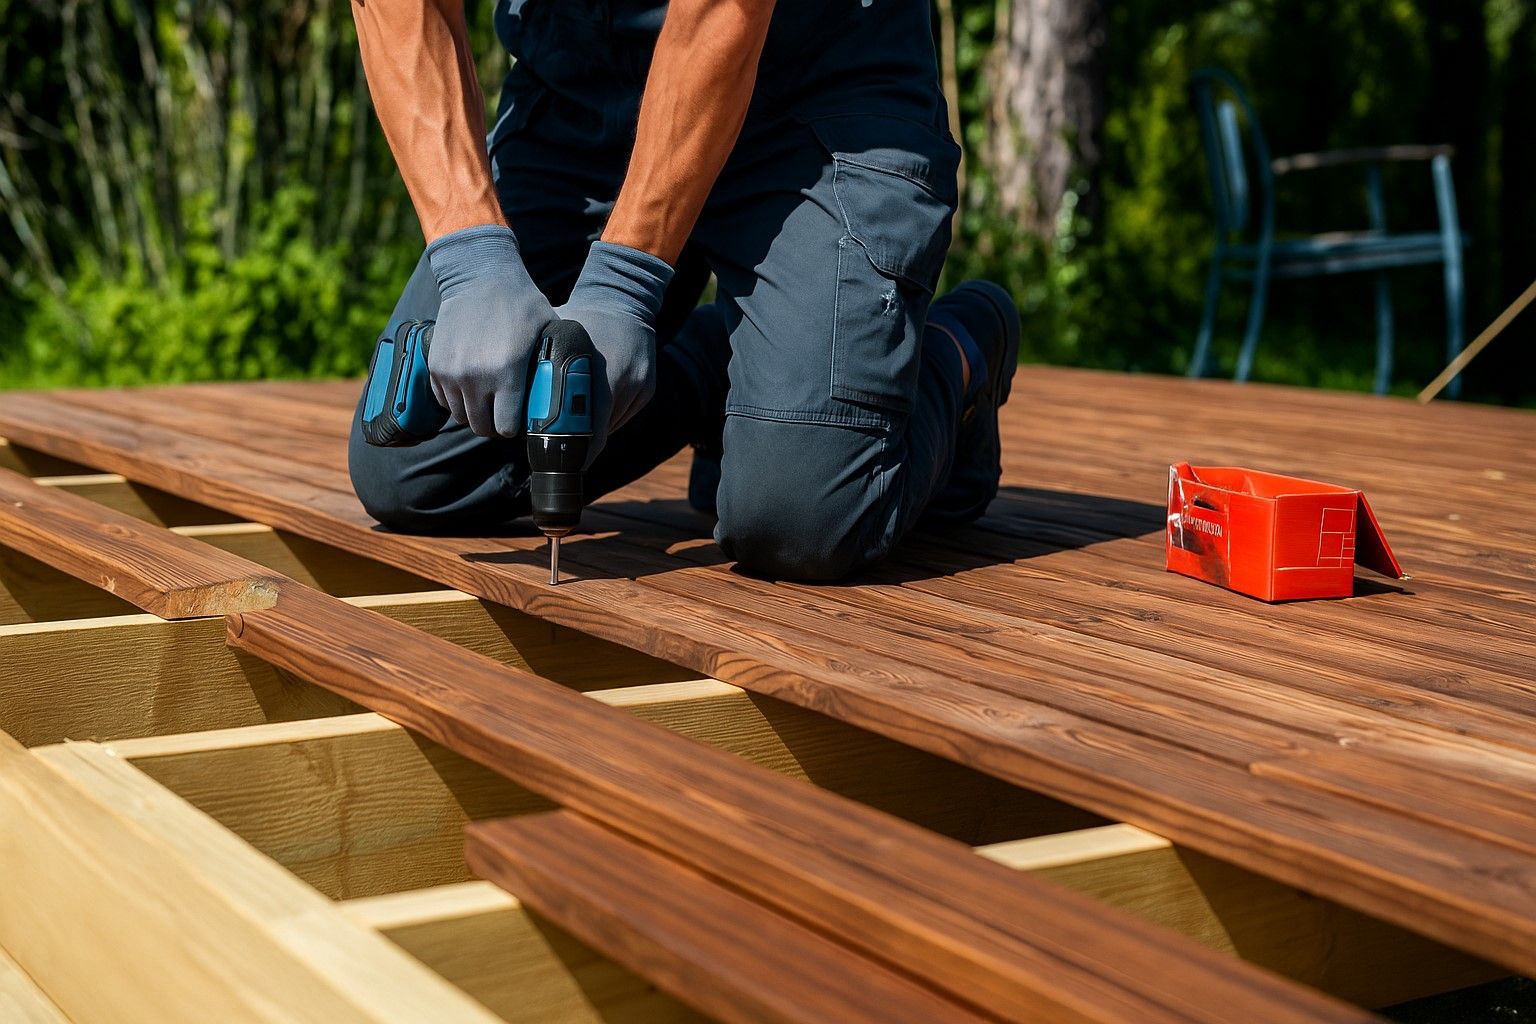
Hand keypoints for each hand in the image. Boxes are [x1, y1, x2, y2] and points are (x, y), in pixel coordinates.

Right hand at [425, 225, 554, 437]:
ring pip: (461, 416)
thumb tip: (572, 391)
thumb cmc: (521, 304)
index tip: (521, 420)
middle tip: (505, 415)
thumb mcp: (548, 331)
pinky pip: (444, 400)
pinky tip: (471, 390)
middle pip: (482, 427)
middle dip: (495, 426)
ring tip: (489, 402)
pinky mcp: (435, 366)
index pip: (507, 427)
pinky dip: (456, 400)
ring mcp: (451, 373)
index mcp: (507, 372)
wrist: (479, 276)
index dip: (516, 428)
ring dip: (475, 414)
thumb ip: (552, 364)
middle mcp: (475, 377)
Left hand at [555, 241, 674, 453]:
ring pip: (613, 425)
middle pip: (601, 429)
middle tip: (564, 449)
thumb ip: (538, 364)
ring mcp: (638, 384)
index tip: (559, 455)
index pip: (587, 422)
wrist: (624, 301)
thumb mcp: (556, 334)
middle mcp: (621, 378)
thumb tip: (509, 395)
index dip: (573, 443)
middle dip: (581, 441)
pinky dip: (608, 418)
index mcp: (596, 368)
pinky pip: (624, 415)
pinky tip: (596, 406)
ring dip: (594, 429)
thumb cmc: (581, 317)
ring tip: (577, 423)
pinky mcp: (647, 388)